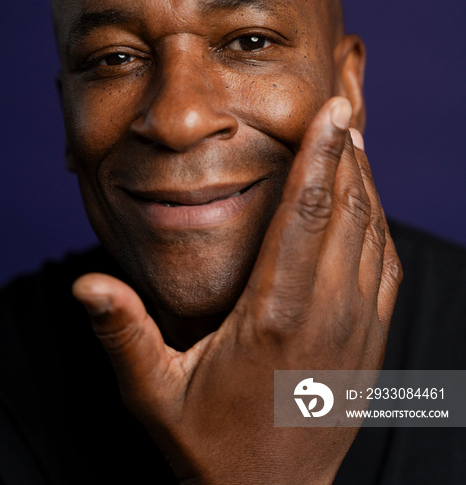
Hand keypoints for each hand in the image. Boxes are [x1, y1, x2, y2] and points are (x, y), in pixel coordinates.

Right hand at [73, 97, 401, 484]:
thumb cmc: (213, 446)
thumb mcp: (156, 395)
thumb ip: (124, 335)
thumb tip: (86, 286)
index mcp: (275, 317)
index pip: (305, 215)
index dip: (321, 155)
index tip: (333, 110)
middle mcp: (327, 313)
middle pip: (347, 209)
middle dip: (348, 150)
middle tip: (343, 103)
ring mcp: (358, 327)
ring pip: (373, 231)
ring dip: (365, 179)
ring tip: (353, 138)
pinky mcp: (372, 340)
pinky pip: (386, 263)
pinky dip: (379, 220)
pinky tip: (367, 198)